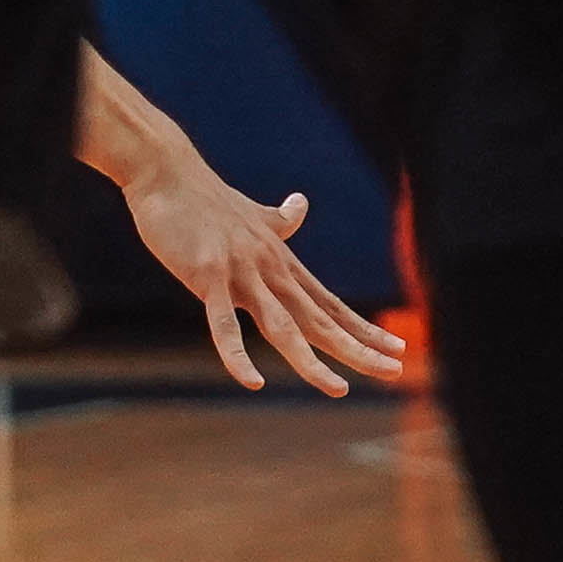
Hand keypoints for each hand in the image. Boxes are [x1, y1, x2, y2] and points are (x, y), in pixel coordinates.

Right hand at [117, 162, 407, 393]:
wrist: (167, 172)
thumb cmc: (203, 196)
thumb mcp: (250, 213)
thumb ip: (279, 219)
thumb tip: (301, 202)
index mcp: (280, 262)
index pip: (329, 302)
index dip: (363, 327)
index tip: (396, 348)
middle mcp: (269, 270)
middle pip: (320, 319)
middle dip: (358, 348)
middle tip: (395, 371)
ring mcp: (240, 273)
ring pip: (282, 327)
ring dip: (311, 361)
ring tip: (338, 390)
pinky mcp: (207, 276)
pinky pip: (224, 324)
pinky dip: (238, 355)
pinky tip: (252, 382)